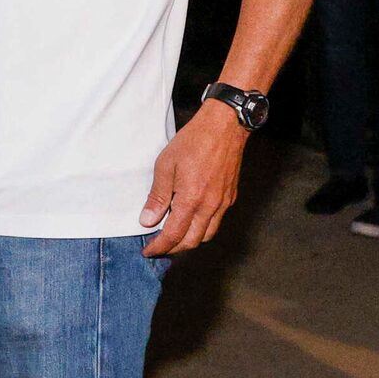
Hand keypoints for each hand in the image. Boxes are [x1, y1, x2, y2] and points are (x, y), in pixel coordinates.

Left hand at [140, 109, 247, 256]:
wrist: (225, 126)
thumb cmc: (194, 141)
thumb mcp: (165, 165)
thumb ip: (157, 196)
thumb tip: (148, 220)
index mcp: (192, 200)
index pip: (174, 235)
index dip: (160, 247)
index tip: (148, 251)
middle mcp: (211, 206)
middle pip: (192, 241)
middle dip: (173, 248)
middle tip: (158, 246)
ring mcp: (223, 202)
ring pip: (207, 235)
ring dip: (189, 240)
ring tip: (173, 235)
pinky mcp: (230, 196)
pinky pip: (216, 222)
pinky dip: (202, 228)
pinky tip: (190, 219)